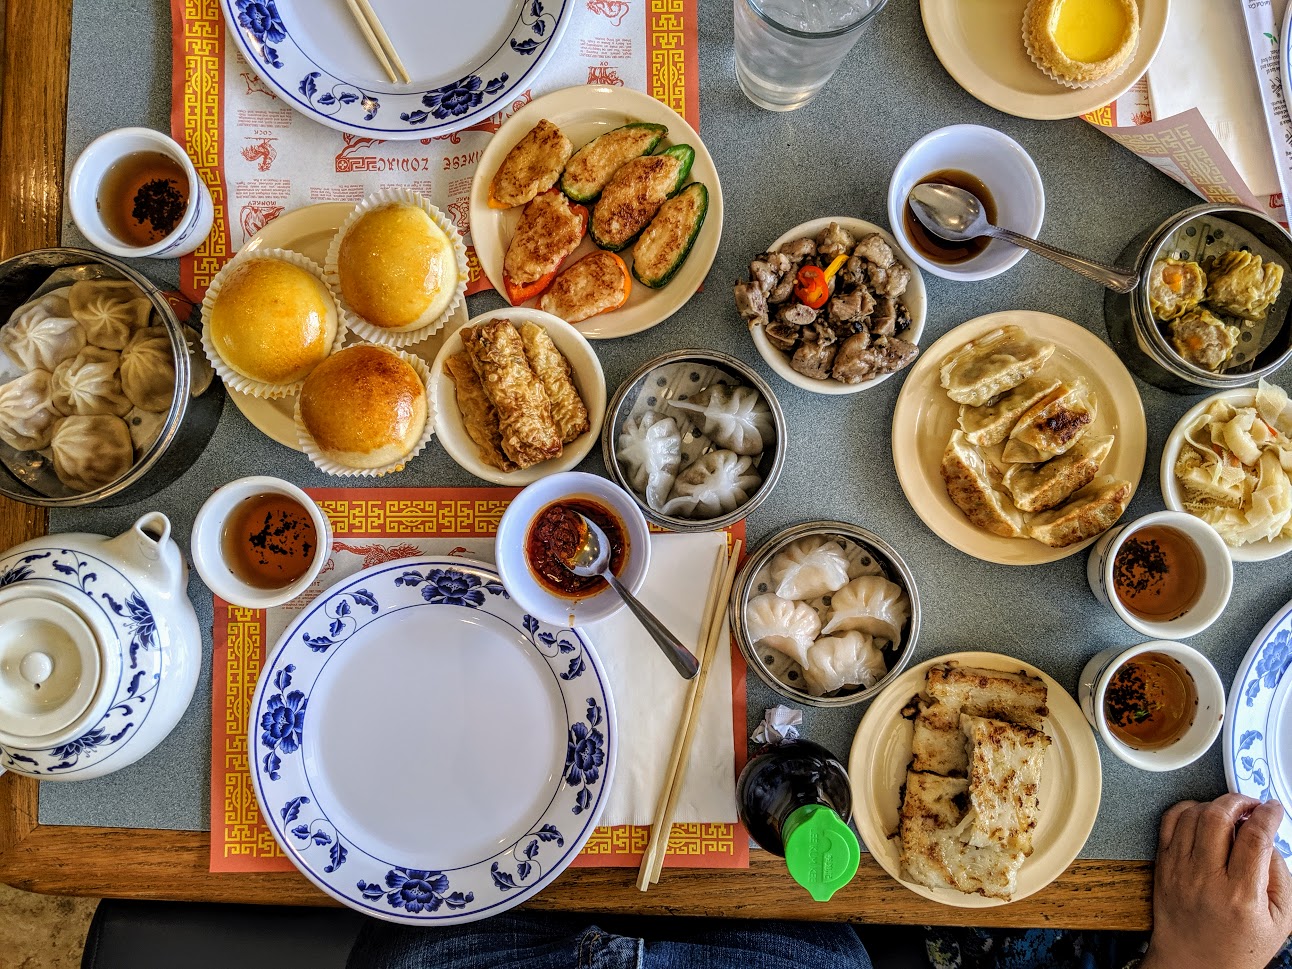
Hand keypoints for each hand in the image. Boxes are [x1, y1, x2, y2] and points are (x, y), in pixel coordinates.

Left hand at [1142, 794, 1291, 968]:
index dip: (1267, 815)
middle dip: (1238, 801)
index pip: (1254, 838)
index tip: (1274, 808)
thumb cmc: (1237, 948)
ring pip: (1192, 815)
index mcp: (1240, 895)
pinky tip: (1202, 815)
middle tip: (1251, 805)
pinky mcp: (1163, 865)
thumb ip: (1280, 876)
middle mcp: (1206, 878)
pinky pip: (1168, 822)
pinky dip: (1186, 809)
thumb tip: (1269, 838)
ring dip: (1214, 803)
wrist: (1193, 964)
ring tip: (1230, 811)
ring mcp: (1180, 869)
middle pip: (1217, 817)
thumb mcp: (1279, 921)